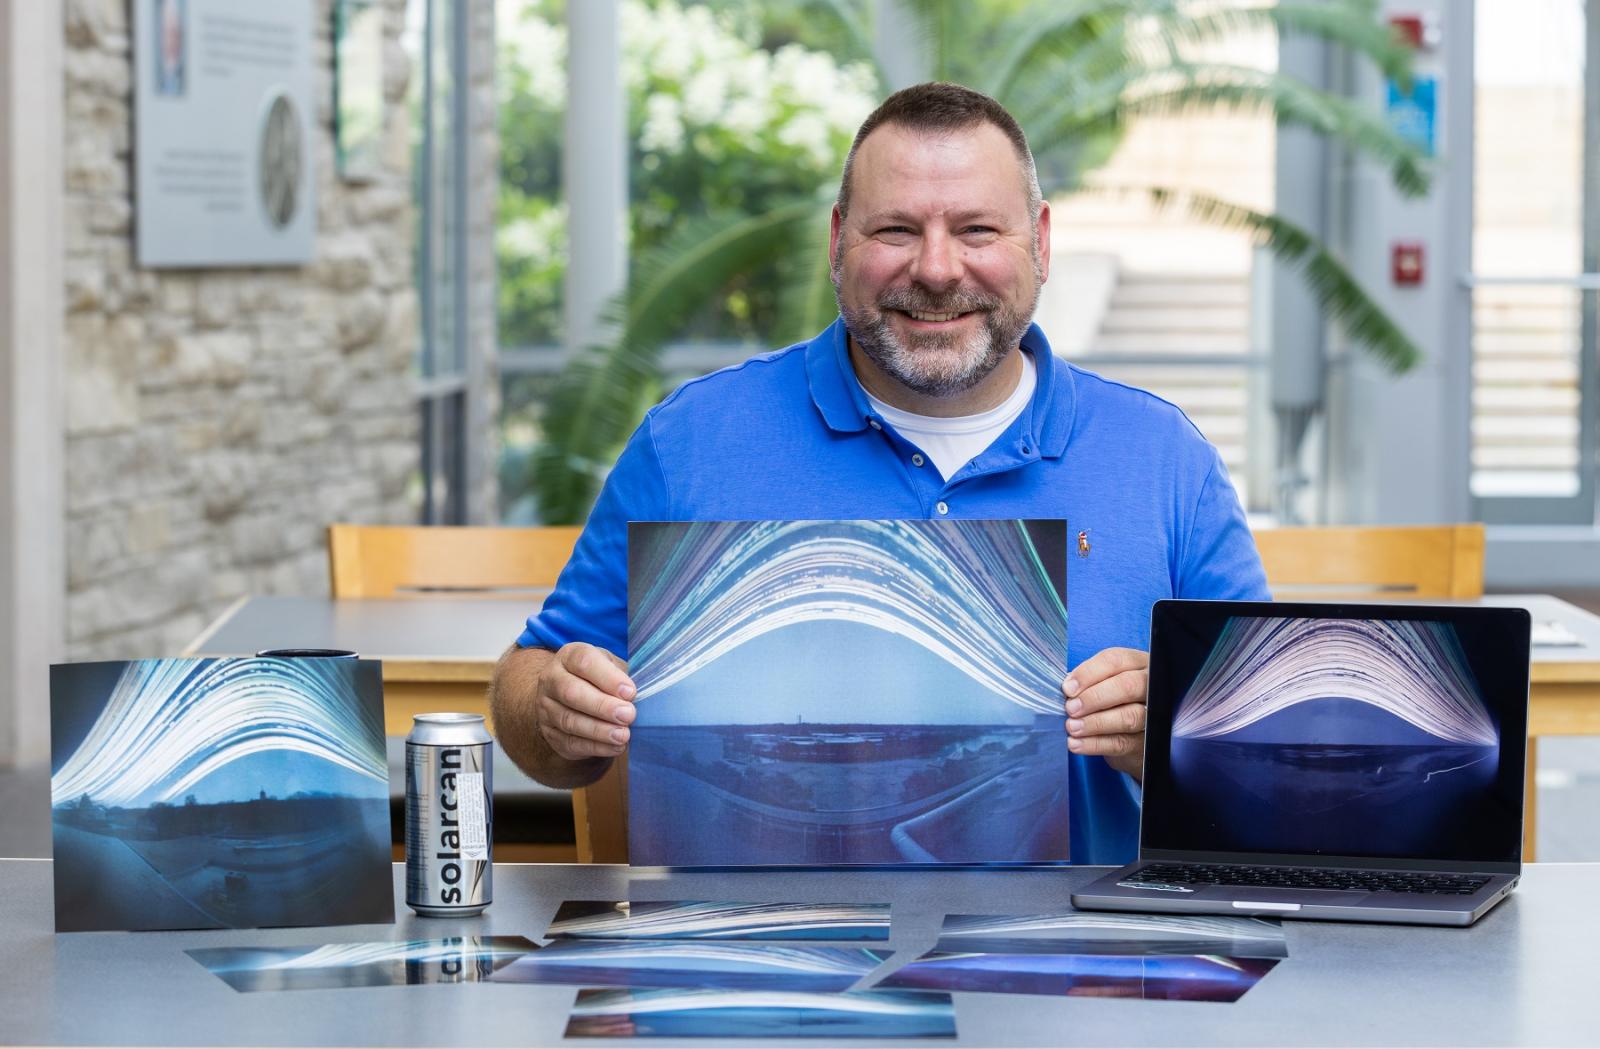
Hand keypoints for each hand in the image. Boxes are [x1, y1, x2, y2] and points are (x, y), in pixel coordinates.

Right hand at [534, 642, 637, 761]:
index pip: (584, 662)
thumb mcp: (611, 666)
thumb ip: (623, 676)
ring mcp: (545, 707)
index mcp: (569, 656)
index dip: (608, 678)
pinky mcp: (549, 733)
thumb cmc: (599, 677)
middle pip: (572, 692)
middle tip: (628, 715)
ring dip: (599, 730)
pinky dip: (594, 747)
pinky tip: (615, 747)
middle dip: (602, 706)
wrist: (571, 695)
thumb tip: (639, 694)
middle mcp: (551, 679)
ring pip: (569, 720)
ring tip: (623, 735)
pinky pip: (570, 742)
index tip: (630, 692)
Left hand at [1063, 647, 1149, 779]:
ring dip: (1095, 722)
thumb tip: (1068, 687)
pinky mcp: (1147, 743)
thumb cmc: (1113, 700)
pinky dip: (1095, 744)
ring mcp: (1153, 715)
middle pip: (1127, 686)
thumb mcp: (1103, 683)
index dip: (1089, 673)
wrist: (1131, 736)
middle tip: (1071, 708)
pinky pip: (1122, 743)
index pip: (1115, 660)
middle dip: (1095, 697)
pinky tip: (1077, 743)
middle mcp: (1151, 686)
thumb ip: (1088, 681)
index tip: (1067, 688)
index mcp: (1138, 664)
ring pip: (1128, 716)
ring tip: (1072, 727)